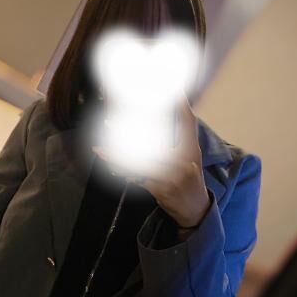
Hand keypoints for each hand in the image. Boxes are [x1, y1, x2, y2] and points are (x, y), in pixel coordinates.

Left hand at [92, 92, 210, 227]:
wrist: (196, 210)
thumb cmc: (189, 179)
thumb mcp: (191, 157)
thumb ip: (180, 138)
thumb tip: (164, 116)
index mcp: (192, 148)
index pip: (187, 120)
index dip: (179, 102)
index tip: (171, 86)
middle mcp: (185, 160)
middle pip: (155, 138)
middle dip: (130, 129)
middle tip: (108, 119)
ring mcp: (174, 176)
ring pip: (141, 161)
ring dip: (118, 155)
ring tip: (100, 148)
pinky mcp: (162, 190)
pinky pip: (138, 178)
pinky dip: (125, 173)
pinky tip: (112, 168)